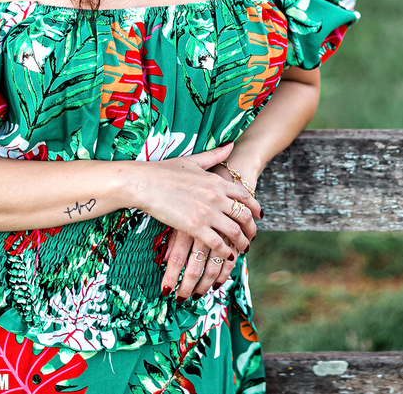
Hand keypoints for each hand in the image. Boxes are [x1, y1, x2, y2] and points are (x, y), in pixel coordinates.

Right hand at [136, 143, 261, 294]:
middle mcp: (216, 196)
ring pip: (235, 231)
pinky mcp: (195, 226)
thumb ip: (214, 156)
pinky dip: (225, 252)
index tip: (258, 216)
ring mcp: (207, 212)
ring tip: (243, 249)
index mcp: (217, 181)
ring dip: (242, 243)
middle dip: (252, 228)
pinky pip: (217, 243)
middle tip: (252, 237)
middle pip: (244, 215)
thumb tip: (230, 145)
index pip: (245, 196)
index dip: (255, 208)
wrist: (143, 182)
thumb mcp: (193, 161)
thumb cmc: (163, 171)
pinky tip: (227, 256)